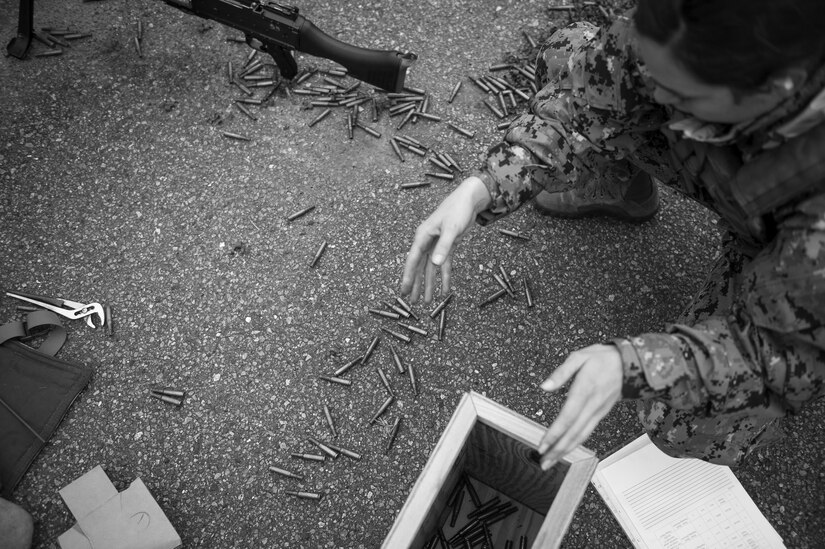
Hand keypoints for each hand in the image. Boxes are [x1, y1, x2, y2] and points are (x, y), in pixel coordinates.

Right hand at [400, 176, 491, 302]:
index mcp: (423, 236)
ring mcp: (437, 244)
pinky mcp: (448, 246)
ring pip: (431, 268)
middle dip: (417, 284)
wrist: (469, 199)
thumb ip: (443, 247)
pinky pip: (444, 264)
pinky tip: (445, 289)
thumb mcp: (452, 228)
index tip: (404, 290)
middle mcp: (427, 241)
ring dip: (430, 284)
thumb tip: (435, 264)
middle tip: (412, 301)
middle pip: (420, 267)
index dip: (408, 276)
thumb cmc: (457, 210)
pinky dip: (445, 276)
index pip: (413, 260)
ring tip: (427, 300)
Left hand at [538, 344, 622, 469]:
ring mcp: (598, 411)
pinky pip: (587, 432)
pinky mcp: (601, 414)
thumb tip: (545, 386)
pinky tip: (566, 448)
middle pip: (574, 433)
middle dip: (558, 450)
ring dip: (565, 450)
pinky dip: (576, 443)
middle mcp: (592, 405)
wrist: (629, 363)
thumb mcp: (579, 357)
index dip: (555, 434)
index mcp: (585, 390)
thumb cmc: (603, 358)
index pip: (568, 417)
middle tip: (544, 462)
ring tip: (551, 461)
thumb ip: (561, 373)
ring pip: (581, 436)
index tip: (543, 445)